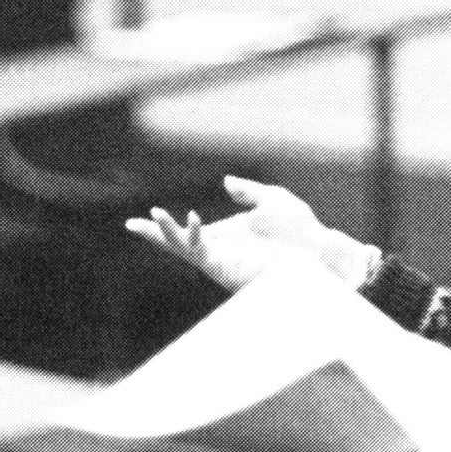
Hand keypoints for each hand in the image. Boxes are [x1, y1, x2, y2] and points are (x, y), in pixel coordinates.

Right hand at [123, 176, 376, 291]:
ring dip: (167, 234)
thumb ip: (248, 191)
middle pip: (178, 243)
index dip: (164, 226)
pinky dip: (193, 237)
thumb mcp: (272, 200)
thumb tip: (226, 183)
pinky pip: (203, 253)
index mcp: (226, 236)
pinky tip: (192, 220)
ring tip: (153, 216)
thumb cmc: (300, 230)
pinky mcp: (229, 268)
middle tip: (131, 224)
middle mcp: (220, 250)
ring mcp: (222, 261)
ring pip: (185, 249)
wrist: (319, 251)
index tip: (141, 217)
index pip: (188, 231)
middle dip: (155, 234)